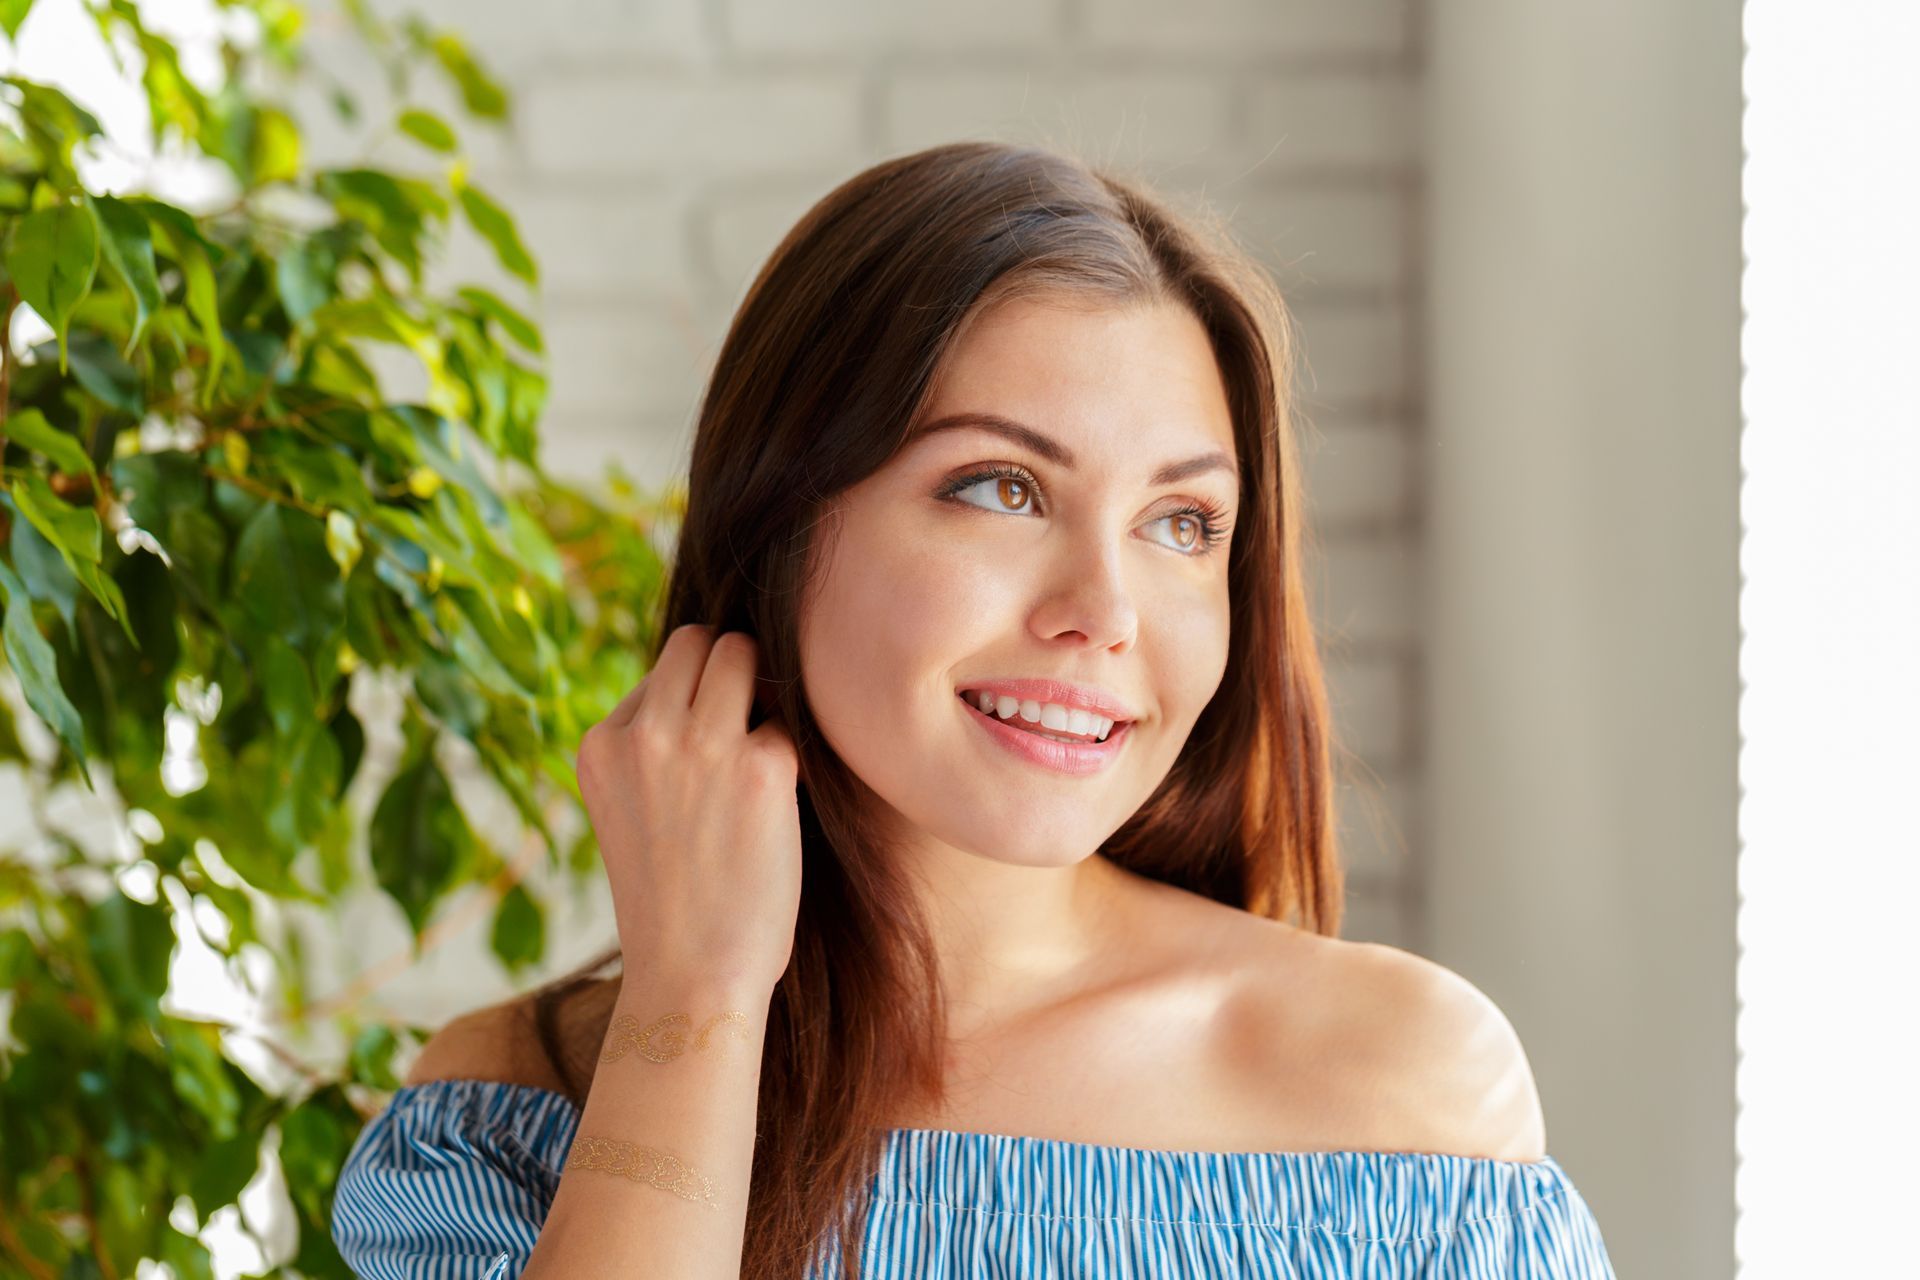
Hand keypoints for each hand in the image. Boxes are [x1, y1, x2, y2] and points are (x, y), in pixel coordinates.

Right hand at [575, 624, 801, 994]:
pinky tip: (781, 805)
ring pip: (743, 653)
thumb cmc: (672, 902)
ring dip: (765, 692)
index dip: (692, 702)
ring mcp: (701, 745)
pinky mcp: (762, 766)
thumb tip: (711, 673)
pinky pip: (790, 724)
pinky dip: (793, 757)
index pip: (658, 672)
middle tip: (749, 729)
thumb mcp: (629, 810)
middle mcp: (644, 734)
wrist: (691, 979)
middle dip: (730, 670)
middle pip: (699, 642)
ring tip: (766, 755)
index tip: (703, 757)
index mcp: (600, 745)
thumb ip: (652, 746)